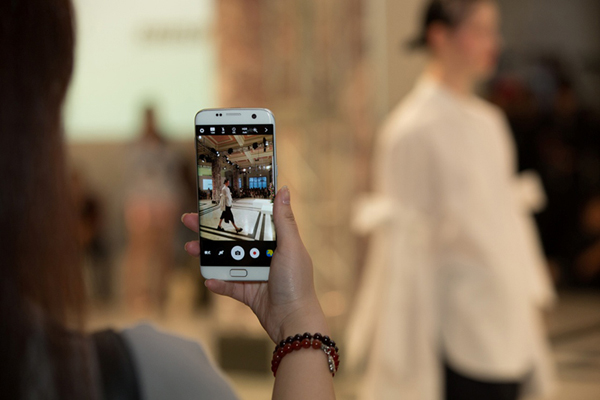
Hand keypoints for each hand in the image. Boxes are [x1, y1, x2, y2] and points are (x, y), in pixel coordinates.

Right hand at [182, 187, 327, 342]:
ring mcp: (254, 274)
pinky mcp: (247, 292)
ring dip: (208, 255)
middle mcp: (264, 256)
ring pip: (226, 261)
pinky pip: (228, 285)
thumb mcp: (291, 247)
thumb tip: (284, 190)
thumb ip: (284, 220)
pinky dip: (218, 282)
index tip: (216, 201)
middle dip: (210, 230)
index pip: (252, 220)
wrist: (293, 321)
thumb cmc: (296, 282)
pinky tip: (208, 279)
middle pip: (233, 239)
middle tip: (190, 220)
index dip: (234, 210)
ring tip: (190, 248)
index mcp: (276, 242)